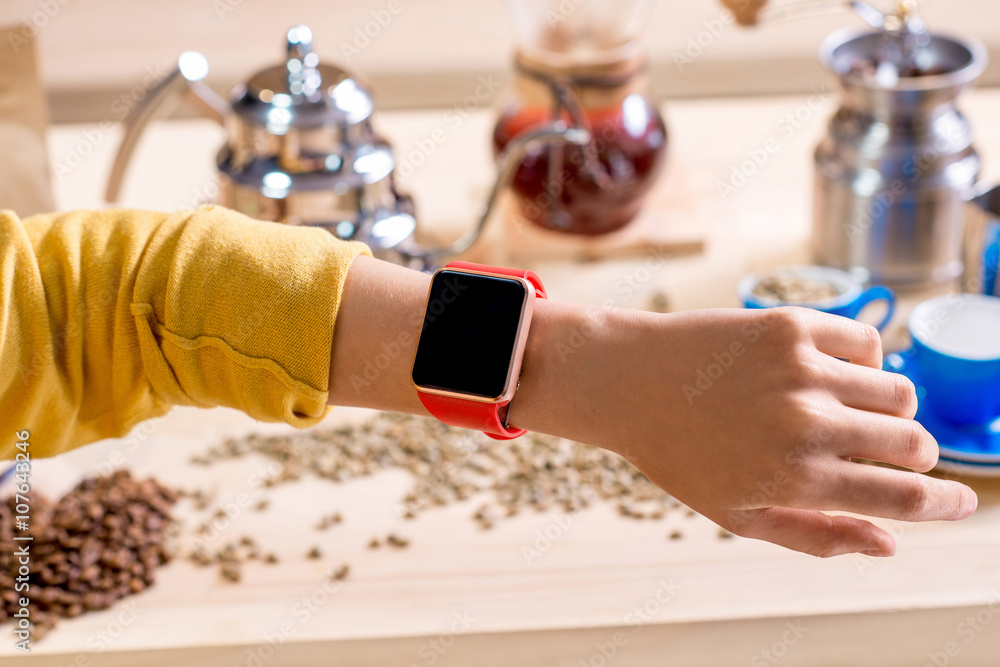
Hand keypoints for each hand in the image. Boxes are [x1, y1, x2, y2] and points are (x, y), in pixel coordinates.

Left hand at [329, 258, 975, 557]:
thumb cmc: (680, 452)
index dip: (945, 505)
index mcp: (794, 480)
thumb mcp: (737, 512)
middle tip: (889, 453)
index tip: (963, 504)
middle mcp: (806, 424)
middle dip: (913, 455)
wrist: (626, 380)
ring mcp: (802, 370)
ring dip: (886, 406)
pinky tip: (822, 372)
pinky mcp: (791, 325)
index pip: (903, 498)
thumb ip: (816, 536)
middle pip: (914, 442)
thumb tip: (889, 547)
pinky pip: (867, 343)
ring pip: (898, 389)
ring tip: (843, 409)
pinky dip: (859, 361)